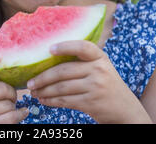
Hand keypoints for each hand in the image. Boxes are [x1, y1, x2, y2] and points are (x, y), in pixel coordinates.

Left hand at [27, 40, 150, 122]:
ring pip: (62, 87)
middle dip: (43, 77)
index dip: (65, 46)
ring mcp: (95, 87)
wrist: (125, 109)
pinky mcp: (91, 103)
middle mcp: (99, 70)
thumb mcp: (101, 67)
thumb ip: (83, 60)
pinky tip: (44, 100)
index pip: (83, 47)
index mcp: (100, 57)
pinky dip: (51, 100)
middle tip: (30, 82)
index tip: (50, 49)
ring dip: (44, 90)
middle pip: (64, 71)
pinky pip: (65, 100)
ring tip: (34, 92)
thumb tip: (49, 57)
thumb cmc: (106, 84)